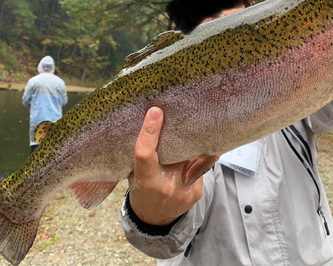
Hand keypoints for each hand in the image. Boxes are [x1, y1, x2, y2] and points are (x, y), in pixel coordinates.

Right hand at [128, 107, 203, 225]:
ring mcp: (185, 190)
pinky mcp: (197, 191)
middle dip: (178, 134)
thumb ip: (145, 155)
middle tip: (180, 115)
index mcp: (147, 181)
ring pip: (190, 156)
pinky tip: (190, 156)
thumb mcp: (134, 175)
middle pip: (176, 150)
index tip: (155, 112)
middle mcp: (168, 186)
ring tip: (186, 136)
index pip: (145, 154)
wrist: (155, 220)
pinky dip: (193, 159)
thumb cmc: (142, 191)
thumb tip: (155, 122)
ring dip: (188, 146)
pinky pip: (198, 166)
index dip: (150, 132)